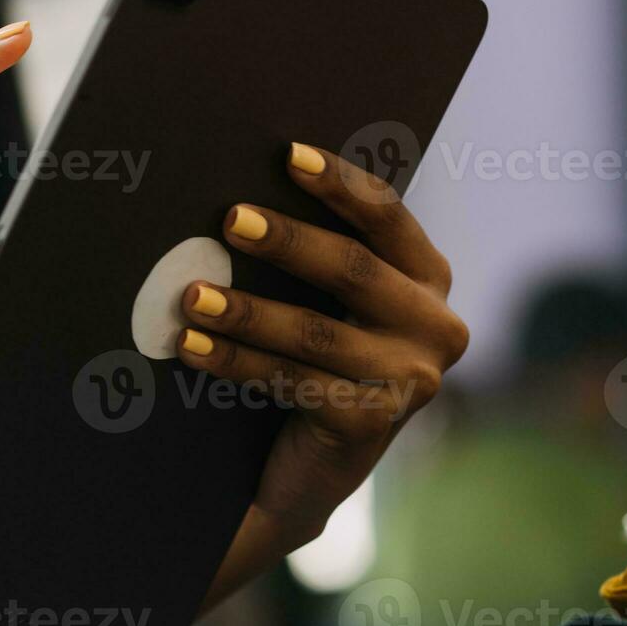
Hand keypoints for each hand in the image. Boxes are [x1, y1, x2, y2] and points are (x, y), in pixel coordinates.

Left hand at [183, 143, 469, 603]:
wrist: (309, 470)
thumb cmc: (312, 364)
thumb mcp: (330, 306)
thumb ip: (316, 259)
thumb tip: (243, 201)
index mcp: (427, 279)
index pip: (387, 216)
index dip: (339, 183)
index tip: (287, 154)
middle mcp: (435, 326)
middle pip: (353, 269)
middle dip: (287, 240)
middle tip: (229, 219)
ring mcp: (410, 379)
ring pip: (314, 331)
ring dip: (246, 310)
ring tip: (191, 294)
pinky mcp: (371, 421)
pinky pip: (292, 379)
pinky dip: (236, 361)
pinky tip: (193, 347)